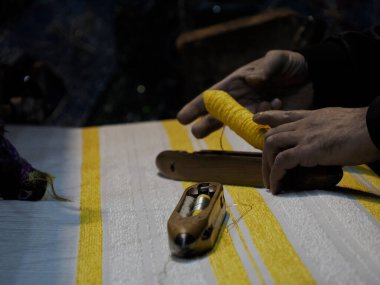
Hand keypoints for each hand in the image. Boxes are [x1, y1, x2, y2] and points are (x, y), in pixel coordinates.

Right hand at [177, 50, 313, 137]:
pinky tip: (276, 104)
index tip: (183, 118)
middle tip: (196, 132)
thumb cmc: (290, 65)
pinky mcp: (268, 124)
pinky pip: (260, 130)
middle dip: (206, 124)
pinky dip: (264, 124)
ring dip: (236, 128)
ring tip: (241, 126)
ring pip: (237, 126)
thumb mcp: (278, 60)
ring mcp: (254, 114)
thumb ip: (266, 68)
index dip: (196, 107)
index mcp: (237, 84)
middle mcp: (241, 101)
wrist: (313, 79)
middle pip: (219, 116)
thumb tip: (252, 81)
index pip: (213, 97)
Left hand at [254, 107, 379, 193]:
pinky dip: (275, 175)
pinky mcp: (308, 150)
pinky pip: (281, 162)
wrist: (375, 127)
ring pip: (271, 145)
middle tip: (266, 171)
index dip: (268, 117)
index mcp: (312, 117)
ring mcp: (304, 136)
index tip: (256, 119)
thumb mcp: (338, 123)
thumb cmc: (363, 129)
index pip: (284, 115)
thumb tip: (324, 142)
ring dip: (266, 166)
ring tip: (271, 183)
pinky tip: (277, 187)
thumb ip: (326, 129)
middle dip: (264, 154)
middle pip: (271, 135)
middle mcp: (303, 124)